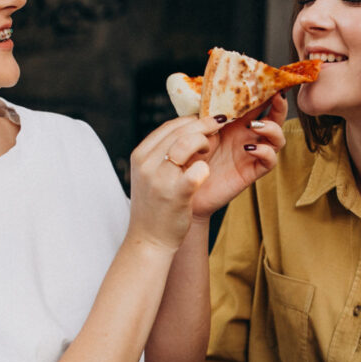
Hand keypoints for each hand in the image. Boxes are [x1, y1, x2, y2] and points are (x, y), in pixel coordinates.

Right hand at [126, 117, 219, 252]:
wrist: (150, 240)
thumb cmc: (155, 206)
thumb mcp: (150, 175)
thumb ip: (162, 154)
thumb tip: (186, 132)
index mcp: (140, 155)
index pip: (169, 126)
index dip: (191, 121)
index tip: (206, 122)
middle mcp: (147, 163)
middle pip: (180, 130)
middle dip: (204, 125)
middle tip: (219, 126)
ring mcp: (160, 178)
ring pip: (188, 143)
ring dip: (205, 142)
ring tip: (210, 150)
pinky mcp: (176, 194)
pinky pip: (197, 170)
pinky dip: (205, 168)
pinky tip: (206, 172)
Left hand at [181, 94, 288, 218]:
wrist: (183, 187)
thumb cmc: (187, 158)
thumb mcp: (195, 131)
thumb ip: (207, 116)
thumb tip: (217, 99)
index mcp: (234, 123)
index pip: (255, 104)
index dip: (265, 92)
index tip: (270, 78)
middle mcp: (247, 136)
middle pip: (274, 118)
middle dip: (278, 106)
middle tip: (276, 96)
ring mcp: (252, 153)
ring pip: (277, 138)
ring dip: (271, 128)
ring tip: (255, 125)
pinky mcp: (252, 171)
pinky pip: (270, 160)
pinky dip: (264, 151)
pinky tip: (249, 148)